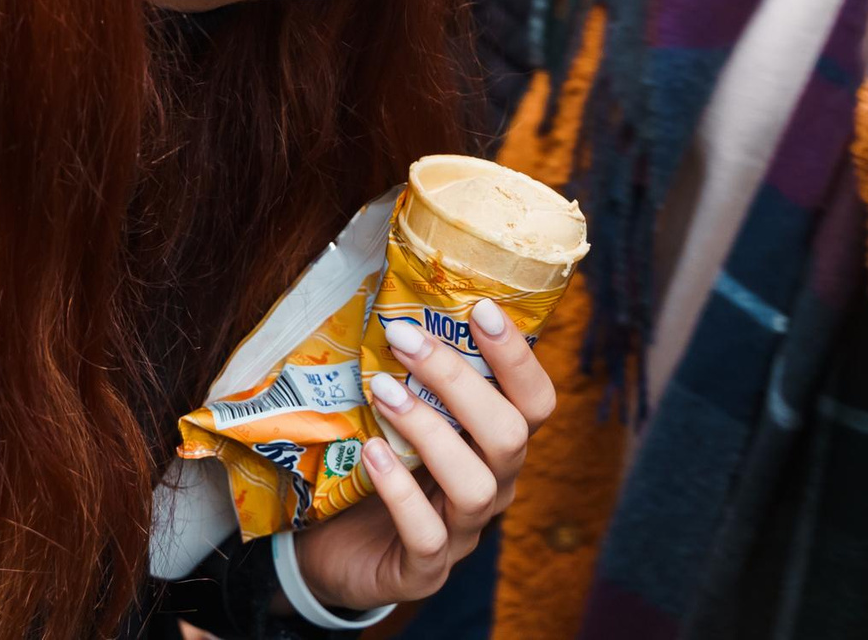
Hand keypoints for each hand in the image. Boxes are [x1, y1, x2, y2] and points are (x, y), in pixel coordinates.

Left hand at [291, 299, 556, 611]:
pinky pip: (428, 537)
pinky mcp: (424, 572)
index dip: (517, 356)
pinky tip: (371, 454)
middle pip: (510, 435)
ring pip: (476, 485)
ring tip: (383, 391)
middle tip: (404, 338)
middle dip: (459, 381)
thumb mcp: (400, 414)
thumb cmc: (374, 465)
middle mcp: (494, 486)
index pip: (535, 400)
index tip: (480, 308)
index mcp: (496, 443)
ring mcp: (462, 533)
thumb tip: (395, 296)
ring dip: (429, 431)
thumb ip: (413, 371)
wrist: (332, 549)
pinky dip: (401, 493)